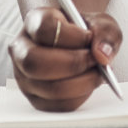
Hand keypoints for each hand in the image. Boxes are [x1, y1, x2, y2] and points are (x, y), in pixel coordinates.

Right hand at [8, 6, 122, 111]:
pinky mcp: (35, 99)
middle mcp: (22, 49)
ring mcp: (25, 77)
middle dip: (72, 64)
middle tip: (94, 60)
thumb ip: (105, 32)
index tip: (89, 37)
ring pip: (47, 88)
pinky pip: (57, 105)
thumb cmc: (85, 32)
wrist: (80, 46)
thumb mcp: (100, 23)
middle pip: (35, 61)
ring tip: (96, 73)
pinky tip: (88, 84)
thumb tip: (102, 54)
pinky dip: (79, 97)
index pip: (44, 28)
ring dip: (80, 82)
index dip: (70, 35)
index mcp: (34, 22)